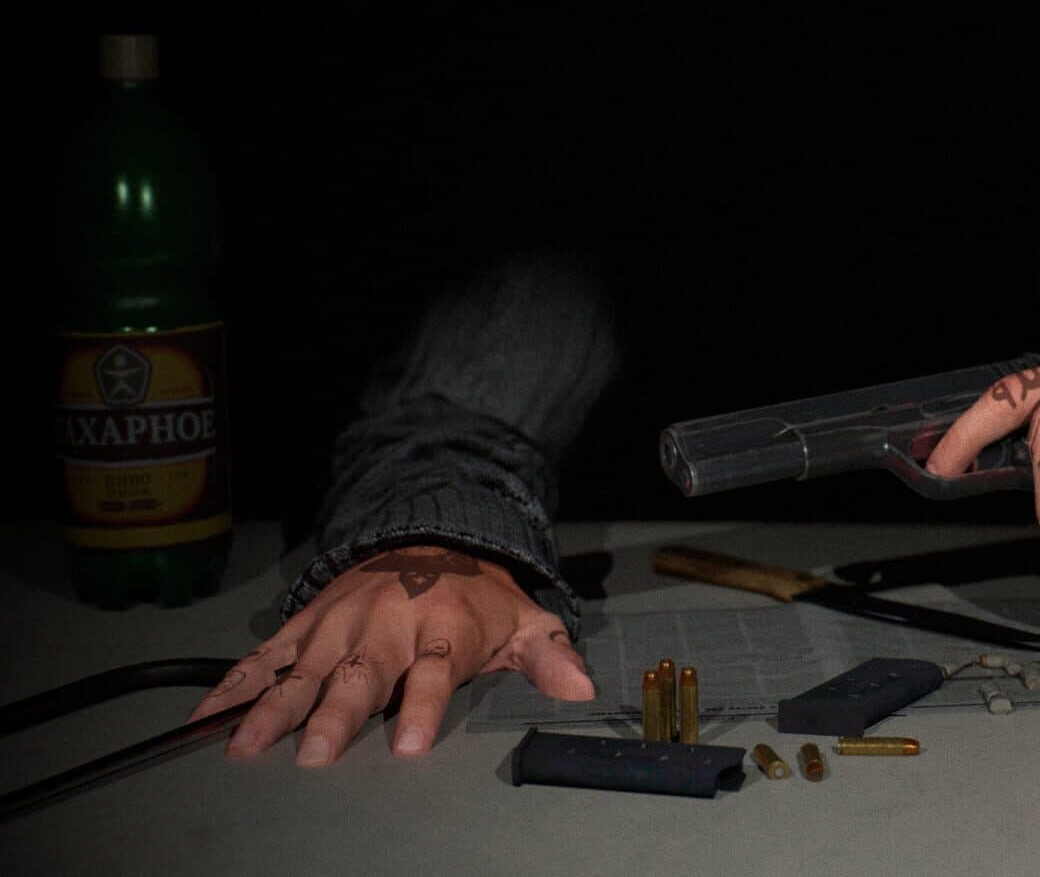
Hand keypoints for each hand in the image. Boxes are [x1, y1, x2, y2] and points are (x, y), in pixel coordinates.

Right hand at [188, 546, 593, 765]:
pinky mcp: (307, 624)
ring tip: (245, 743)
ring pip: (305, 669)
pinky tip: (206, 718)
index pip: (435, 672)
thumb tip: (584, 687)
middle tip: (314, 752)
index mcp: (443, 628)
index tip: (411, 744)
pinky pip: (264, 657)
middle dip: (337, 714)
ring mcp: (341, 624)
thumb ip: (549, 657)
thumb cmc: (476, 595)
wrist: (430, 536)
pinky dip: (234, 686)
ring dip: (275, 705)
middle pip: (361, 675)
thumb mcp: (523, 620)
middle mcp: (387, 625)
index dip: (423, 707)